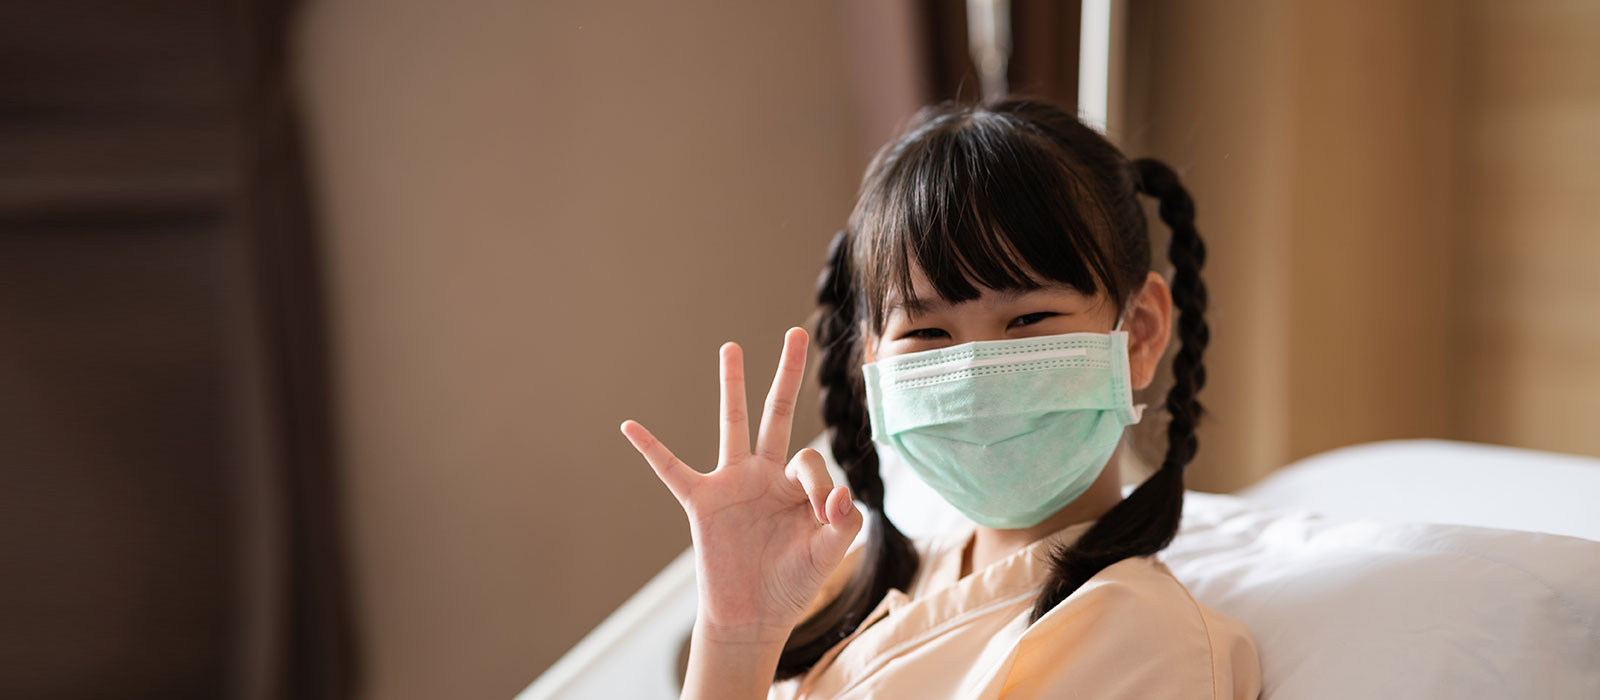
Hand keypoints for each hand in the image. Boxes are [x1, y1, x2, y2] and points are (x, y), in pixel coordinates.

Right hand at [621, 327, 862, 644]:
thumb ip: (844, 520)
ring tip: (731, 347)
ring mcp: (731, 483)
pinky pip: (672, 469)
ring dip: (732, 385)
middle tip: (798, 332)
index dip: (821, 484)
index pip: (811, 458)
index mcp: (795, 484)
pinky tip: (629, 425)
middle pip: (778, 413)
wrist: (754, 617)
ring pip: (733, 424)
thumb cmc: (792, 583)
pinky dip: (650, 448)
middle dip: (789, 373)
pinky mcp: (702, 502)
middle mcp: (764, 473)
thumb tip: (837, 493)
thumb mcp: (830, 552)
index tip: (824, 513)